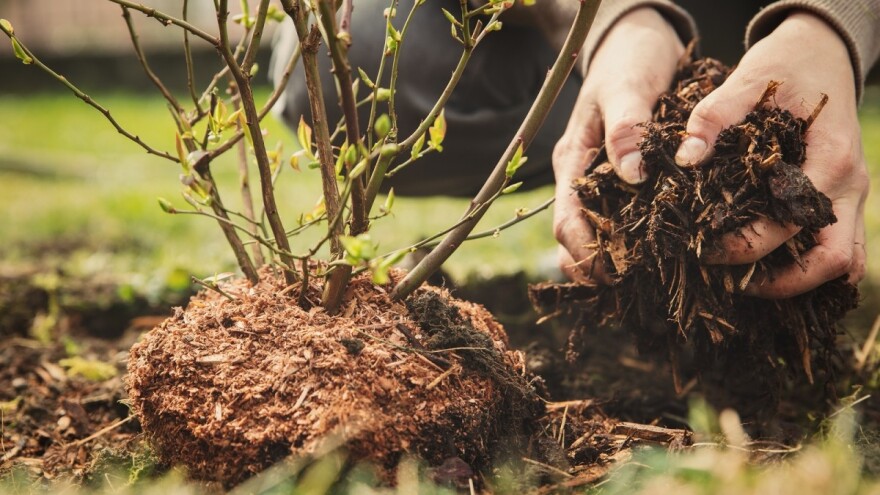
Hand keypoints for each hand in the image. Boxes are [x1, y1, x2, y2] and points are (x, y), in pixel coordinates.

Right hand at [553, 7, 683, 281]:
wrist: (637, 39)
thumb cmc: (629, 60)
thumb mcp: (627, 87)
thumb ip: (627, 128)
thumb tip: (632, 175)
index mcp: (573, 160)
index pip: (566, 220)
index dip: (584, 253)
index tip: (613, 273)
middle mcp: (583, 177)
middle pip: (576, 237)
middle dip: (596, 267)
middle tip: (631, 288)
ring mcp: (601, 180)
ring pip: (597, 233)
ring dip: (614, 259)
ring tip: (646, 280)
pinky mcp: (624, 179)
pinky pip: (623, 218)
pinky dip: (634, 240)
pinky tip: (660, 254)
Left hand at [674, 11, 867, 297]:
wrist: (822, 53)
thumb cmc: (785, 67)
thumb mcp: (747, 81)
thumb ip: (714, 117)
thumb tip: (686, 159)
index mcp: (830, 159)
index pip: (791, 223)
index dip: (747, 246)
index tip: (705, 249)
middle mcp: (848, 185)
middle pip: (833, 260)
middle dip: (782, 282)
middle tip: (730, 283)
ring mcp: (851, 196)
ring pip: (843, 261)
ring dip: (800, 281)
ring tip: (747, 284)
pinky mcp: (842, 199)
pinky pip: (840, 248)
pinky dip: (810, 267)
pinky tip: (767, 270)